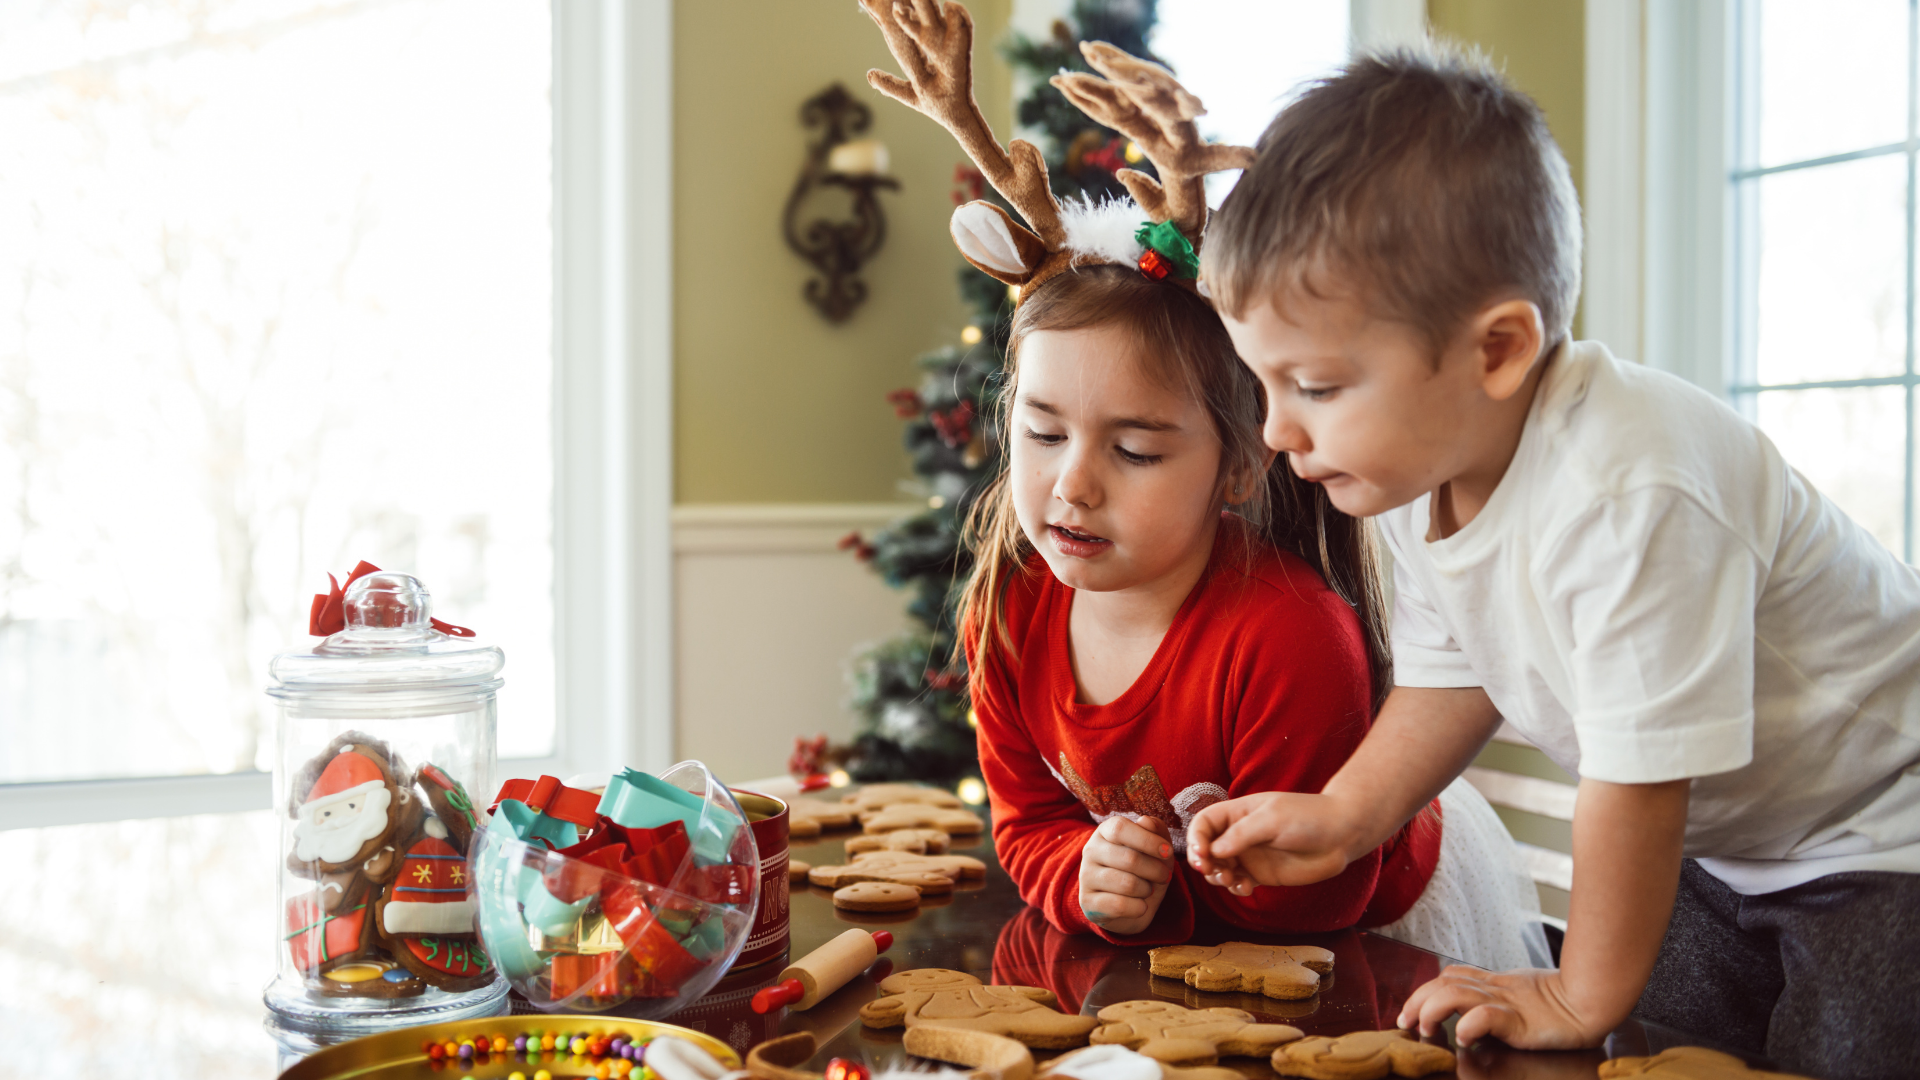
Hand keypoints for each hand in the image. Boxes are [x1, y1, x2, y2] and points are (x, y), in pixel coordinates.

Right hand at [1078, 816, 1173, 934]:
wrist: (1128, 907)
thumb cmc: (1143, 870)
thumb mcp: (1155, 849)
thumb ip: (1155, 831)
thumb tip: (1145, 821)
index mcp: (1104, 832)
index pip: (1120, 828)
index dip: (1148, 840)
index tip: (1168, 852)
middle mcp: (1091, 851)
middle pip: (1129, 858)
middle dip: (1155, 870)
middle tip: (1165, 876)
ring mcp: (1086, 877)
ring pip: (1127, 884)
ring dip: (1146, 889)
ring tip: (1148, 889)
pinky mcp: (1087, 902)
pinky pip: (1119, 905)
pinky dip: (1138, 907)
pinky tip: (1141, 906)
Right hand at [1185, 792, 1360, 892]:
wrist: (1342, 834)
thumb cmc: (1309, 817)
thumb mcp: (1272, 819)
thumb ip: (1242, 834)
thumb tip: (1214, 850)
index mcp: (1238, 813)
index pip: (1204, 824)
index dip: (1196, 839)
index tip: (1203, 855)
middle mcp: (1240, 834)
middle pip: (1206, 849)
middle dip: (1204, 862)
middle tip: (1214, 872)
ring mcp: (1251, 855)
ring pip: (1219, 869)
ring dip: (1218, 877)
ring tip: (1231, 880)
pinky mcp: (1263, 874)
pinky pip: (1238, 883)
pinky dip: (1235, 888)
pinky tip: (1246, 888)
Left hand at [1398, 966, 1611, 1050]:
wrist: (1590, 1001)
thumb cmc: (1561, 1003)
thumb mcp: (1522, 995)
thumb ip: (1498, 999)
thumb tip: (1473, 1015)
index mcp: (1495, 983)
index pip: (1451, 974)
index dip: (1426, 988)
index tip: (1411, 1010)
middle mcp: (1494, 988)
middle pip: (1442, 982)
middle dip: (1417, 999)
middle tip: (1405, 1022)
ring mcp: (1505, 1002)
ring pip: (1453, 994)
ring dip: (1432, 1010)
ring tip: (1427, 1029)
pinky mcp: (1517, 1019)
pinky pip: (1484, 1016)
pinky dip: (1467, 1026)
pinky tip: (1464, 1038)